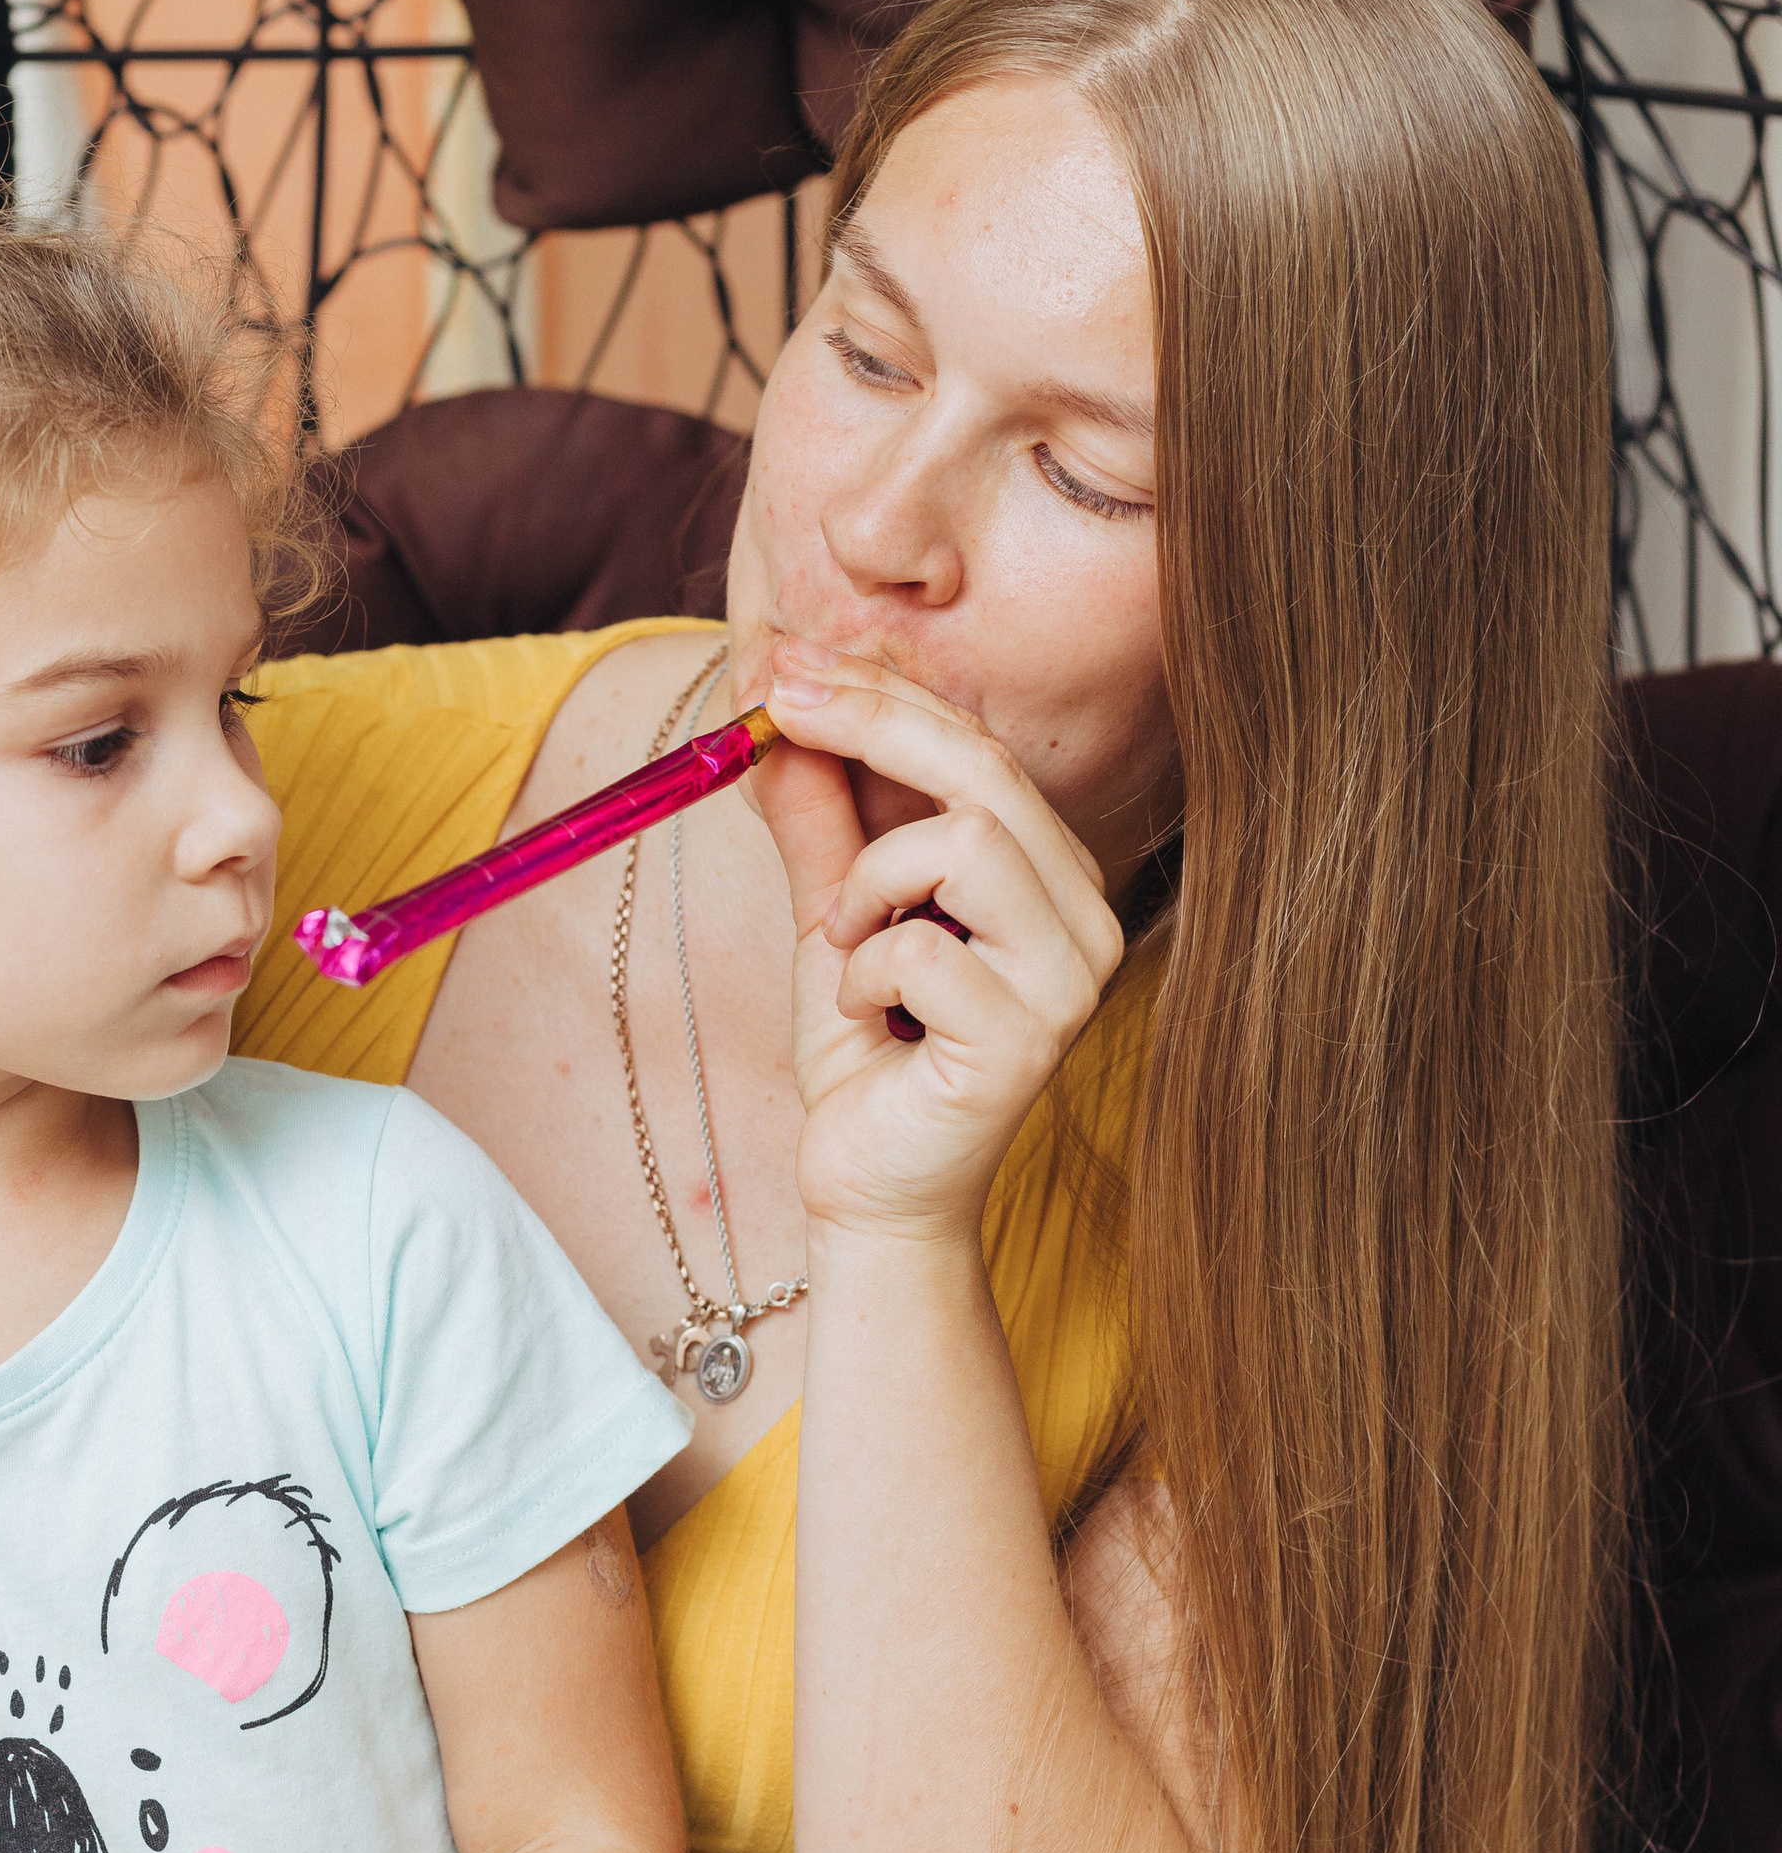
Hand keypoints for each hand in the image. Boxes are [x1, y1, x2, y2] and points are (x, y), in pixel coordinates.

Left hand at [756, 637, 1125, 1241]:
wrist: (870, 1190)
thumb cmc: (866, 1056)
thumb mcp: (832, 917)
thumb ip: (822, 823)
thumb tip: (778, 714)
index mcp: (1047, 873)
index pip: (978, 748)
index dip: (879, 693)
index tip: (784, 662)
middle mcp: (1083, 917)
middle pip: (983, 770)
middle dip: (866, 722)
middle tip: (770, 707)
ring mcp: (1070, 979)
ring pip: (965, 842)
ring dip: (868, 884)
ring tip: (845, 945)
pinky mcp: (1029, 1039)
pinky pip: (922, 949)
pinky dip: (862, 973)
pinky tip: (867, 1020)